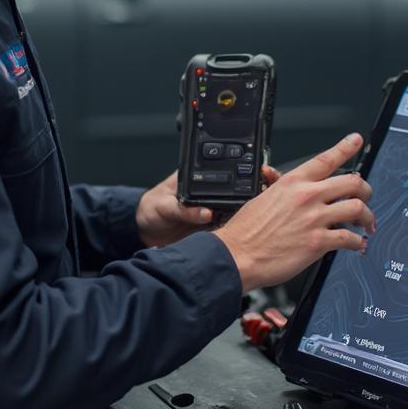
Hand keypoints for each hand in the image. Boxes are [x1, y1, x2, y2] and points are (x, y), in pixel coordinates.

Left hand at [135, 166, 281, 247]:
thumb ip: (183, 209)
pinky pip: (230, 228)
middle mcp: (211, 193)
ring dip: (248, 214)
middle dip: (255, 193)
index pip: (227, 172)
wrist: (145, 231)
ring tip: (256, 218)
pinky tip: (243, 235)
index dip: (244, 174)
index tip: (257, 180)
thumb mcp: (164, 205)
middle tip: (262, 200)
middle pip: (240, 191)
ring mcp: (214, 210)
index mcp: (200, 179)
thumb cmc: (152, 208)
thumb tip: (205, 213)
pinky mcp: (213, 228)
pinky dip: (237, 232)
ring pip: (239, 210)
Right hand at [214, 133, 374, 290]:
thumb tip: (282, 182)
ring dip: (367, 217)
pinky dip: (358, 242)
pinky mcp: (318, 243)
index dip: (345, 147)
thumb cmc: (246, 230)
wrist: (237, 255)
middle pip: (351, 183)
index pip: (326, 159)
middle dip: (365, 190)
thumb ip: (281, 189)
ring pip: (357, 208)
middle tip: (366, 197)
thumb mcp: (262, 197)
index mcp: (293, 182)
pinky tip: (357, 244)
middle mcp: (307, 196)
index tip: (356, 140)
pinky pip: (349, 238)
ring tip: (367, 224)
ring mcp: (314, 219)